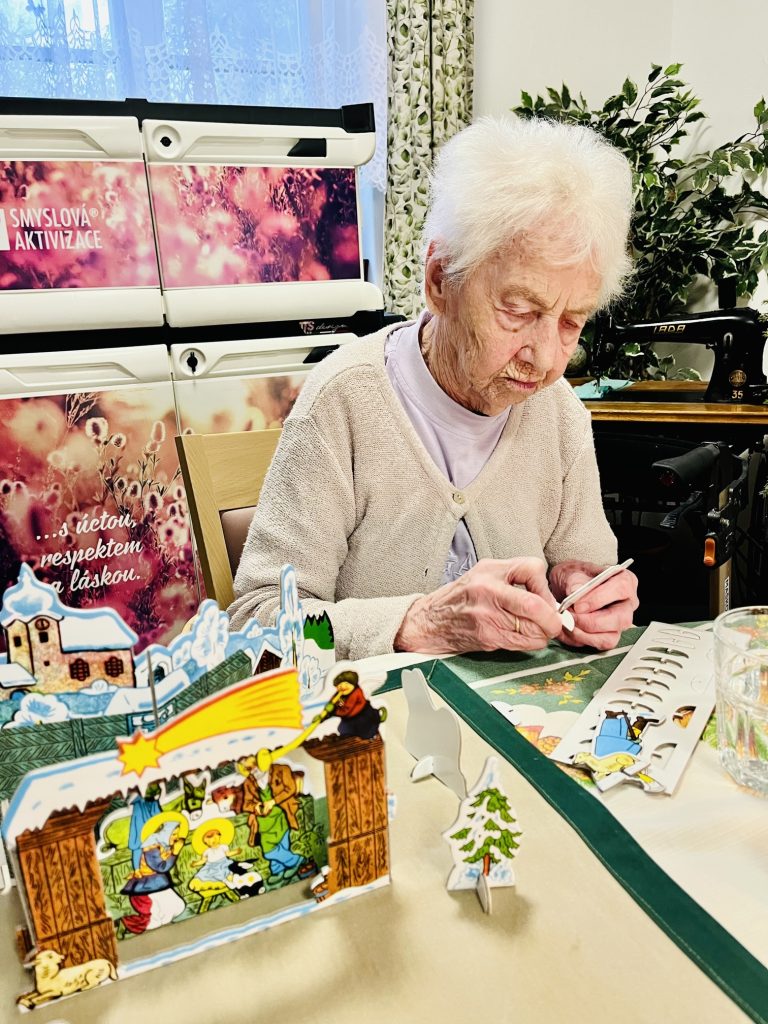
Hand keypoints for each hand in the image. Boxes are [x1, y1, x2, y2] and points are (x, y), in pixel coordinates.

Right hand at [395, 557, 562, 653]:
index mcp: (490, 570)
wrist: (430, 621)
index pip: (533, 570)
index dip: (545, 587)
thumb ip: (515, 577)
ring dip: (543, 633)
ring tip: (536, 629)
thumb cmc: (459, 597)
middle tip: (555, 622)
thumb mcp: (484, 573)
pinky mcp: (487, 637)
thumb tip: (548, 598)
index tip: (545, 597)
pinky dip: (531, 642)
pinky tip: (523, 637)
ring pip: (534, 630)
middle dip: (552, 619)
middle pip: (536, 606)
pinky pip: (523, 643)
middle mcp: (489, 591)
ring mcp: (487, 616)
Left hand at [549, 560, 638, 649]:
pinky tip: (568, 629)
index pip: (621, 588)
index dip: (598, 599)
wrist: (567, 588)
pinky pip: (600, 644)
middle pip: (620, 619)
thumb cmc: (575, 578)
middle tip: (570, 617)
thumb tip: (575, 592)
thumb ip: (575, 581)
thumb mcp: (572, 573)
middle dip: (591, 621)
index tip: (577, 605)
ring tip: (566, 623)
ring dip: (584, 634)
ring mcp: (620, 622)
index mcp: (625, 581)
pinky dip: (581, 639)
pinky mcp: (610, 635)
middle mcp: (627, 603)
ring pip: (610, 637)